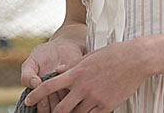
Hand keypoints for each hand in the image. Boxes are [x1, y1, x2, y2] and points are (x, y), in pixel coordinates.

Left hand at [23, 38, 150, 112]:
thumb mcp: (87, 56)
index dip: (35, 95)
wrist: (135, 59)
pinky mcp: (107, 106)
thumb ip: (71, 65)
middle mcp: (83, 87)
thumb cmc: (111, 55)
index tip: (28, 100)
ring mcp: (95, 98)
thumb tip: (57, 71)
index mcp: (75, 73)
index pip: (48, 86)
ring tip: (70, 112)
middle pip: (61, 109)